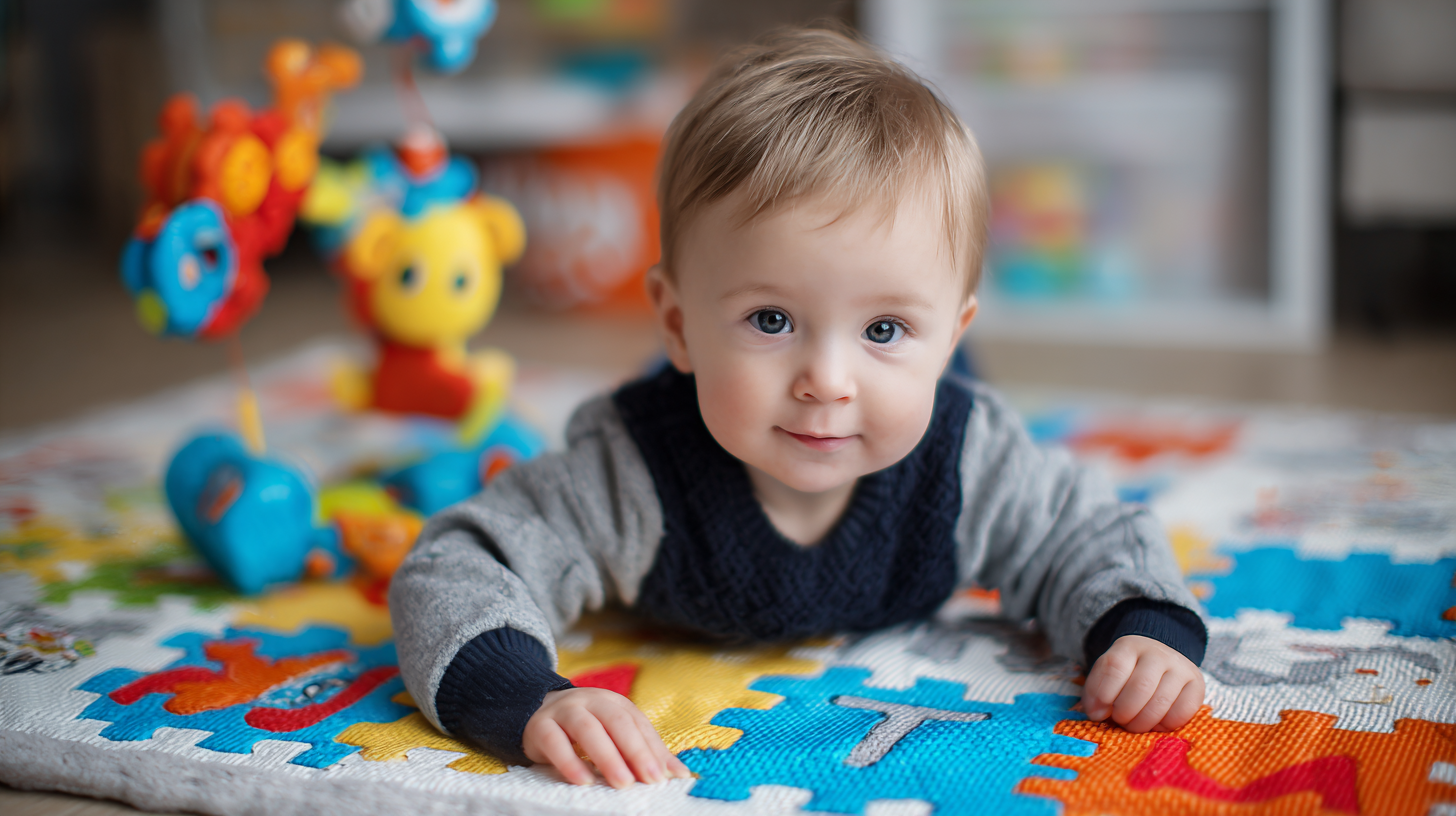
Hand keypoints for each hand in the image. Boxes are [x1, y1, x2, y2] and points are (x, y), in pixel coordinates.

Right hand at [523, 687, 692, 787]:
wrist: (536, 711)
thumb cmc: (584, 729)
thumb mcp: (615, 734)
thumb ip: (645, 751)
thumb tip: (679, 773)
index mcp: (613, 702)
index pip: (638, 724)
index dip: (653, 749)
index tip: (665, 776)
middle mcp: (591, 701)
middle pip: (617, 722)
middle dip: (636, 752)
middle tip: (650, 780)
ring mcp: (564, 710)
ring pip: (588, 729)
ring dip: (607, 757)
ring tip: (622, 782)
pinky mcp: (540, 725)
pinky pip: (555, 742)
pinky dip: (570, 762)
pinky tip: (583, 781)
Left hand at [1082, 635, 1204, 732]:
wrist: (1159, 658)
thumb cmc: (1128, 671)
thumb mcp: (1106, 673)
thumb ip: (1096, 691)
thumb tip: (1096, 714)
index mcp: (1129, 647)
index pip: (1115, 668)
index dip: (1103, 695)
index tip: (1098, 712)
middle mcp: (1158, 654)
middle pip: (1140, 687)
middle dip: (1125, 712)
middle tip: (1120, 719)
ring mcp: (1180, 668)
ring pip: (1161, 702)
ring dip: (1143, 722)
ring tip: (1134, 724)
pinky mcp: (1197, 685)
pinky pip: (1183, 712)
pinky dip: (1165, 725)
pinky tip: (1156, 723)